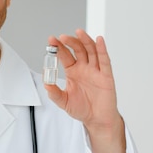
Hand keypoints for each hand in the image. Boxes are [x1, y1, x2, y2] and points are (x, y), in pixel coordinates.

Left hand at [45, 29, 125, 152]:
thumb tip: (46, 84)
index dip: (59, 47)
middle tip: (62, 38)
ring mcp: (96, 70)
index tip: (51, 40)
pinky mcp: (106, 76)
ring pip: (91, 51)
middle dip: (70, 42)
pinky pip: (104, 60)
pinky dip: (102, 49)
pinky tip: (99, 40)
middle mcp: (84, 68)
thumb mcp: (63, 101)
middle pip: (78, 49)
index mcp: (73, 71)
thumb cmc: (82, 109)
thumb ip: (54, 93)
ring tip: (78, 32)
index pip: (65, 55)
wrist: (96, 120)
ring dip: (85, 41)